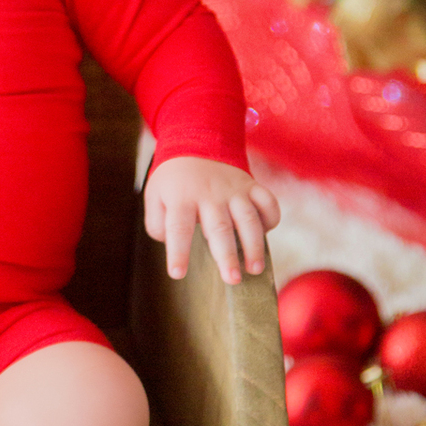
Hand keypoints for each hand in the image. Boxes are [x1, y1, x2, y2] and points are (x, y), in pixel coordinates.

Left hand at [143, 155, 279, 285]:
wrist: (195, 145)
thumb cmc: (173, 182)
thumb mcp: (154, 198)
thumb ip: (157, 224)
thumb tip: (171, 244)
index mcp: (181, 197)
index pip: (178, 227)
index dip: (178, 251)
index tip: (177, 273)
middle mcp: (209, 193)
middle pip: (219, 227)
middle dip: (226, 255)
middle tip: (232, 279)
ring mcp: (233, 189)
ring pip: (247, 217)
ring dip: (253, 245)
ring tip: (255, 269)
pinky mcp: (251, 185)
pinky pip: (267, 201)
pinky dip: (271, 218)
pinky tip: (266, 235)